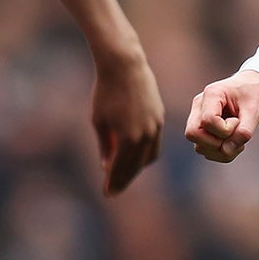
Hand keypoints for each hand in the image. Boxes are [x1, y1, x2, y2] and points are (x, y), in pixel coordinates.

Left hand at [92, 47, 162, 195]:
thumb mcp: (99, 121)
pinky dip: (144, 153)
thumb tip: (106, 167)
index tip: (107, 194)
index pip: (121, 170)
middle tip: (113, 189)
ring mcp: (155, 127)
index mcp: (128, 139)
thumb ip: (104, 146)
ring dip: (136, 168)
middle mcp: (145, 136)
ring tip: (124, 173)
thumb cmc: (105, 92)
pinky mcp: (159, 118)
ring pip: (149, 157)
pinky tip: (134, 155)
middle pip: (136, 167)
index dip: (113, 183)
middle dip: (124, 179)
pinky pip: (154, 144)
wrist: (125, 65)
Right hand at [185, 70, 258, 163]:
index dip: (225, 130)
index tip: (239, 121)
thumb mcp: (256, 110)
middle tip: (235, 135)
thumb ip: (244, 132)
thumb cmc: (256, 93)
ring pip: (198, 145)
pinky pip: (204, 149)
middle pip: (192, 134)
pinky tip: (234, 142)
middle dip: (216, 143)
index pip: (207, 121)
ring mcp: (198, 117)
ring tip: (238, 139)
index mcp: (212, 94)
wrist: (255, 84)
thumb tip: (226, 151)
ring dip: (220, 150)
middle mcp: (200, 105)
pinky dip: (220, 152)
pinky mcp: (203, 128)